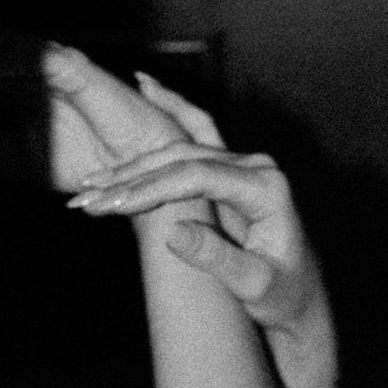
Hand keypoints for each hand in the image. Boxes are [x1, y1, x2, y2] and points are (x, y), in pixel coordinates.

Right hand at [43, 44, 341, 387]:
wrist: (300, 301)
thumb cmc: (283, 298)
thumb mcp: (254, 286)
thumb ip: (217, 259)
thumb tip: (173, 232)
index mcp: (265, 188)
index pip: (197, 175)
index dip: (151, 187)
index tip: (113, 204)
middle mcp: (254, 167)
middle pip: (181, 157)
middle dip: (131, 177)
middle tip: (87, 197)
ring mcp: (241, 164)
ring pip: (179, 148)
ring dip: (133, 164)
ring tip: (90, 181)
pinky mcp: (229, 171)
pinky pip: (195, 132)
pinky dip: (169, 108)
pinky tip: (143, 85)